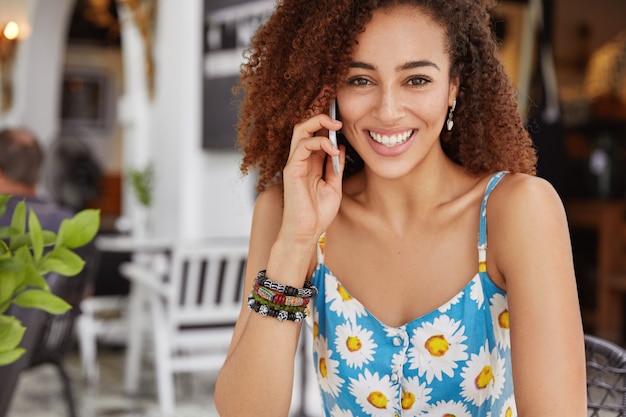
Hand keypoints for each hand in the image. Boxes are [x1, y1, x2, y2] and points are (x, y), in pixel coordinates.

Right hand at [279, 113, 343, 244]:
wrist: (306, 232)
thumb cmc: (318, 214)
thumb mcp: (334, 186)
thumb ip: (336, 167)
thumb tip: (340, 146)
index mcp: (311, 163)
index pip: (316, 136)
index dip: (327, 126)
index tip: (344, 123)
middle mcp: (301, 160)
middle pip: (305, 128)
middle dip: (321, 118)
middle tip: (339, 120)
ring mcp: (295, 164)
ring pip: (300, 130)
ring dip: (319, 124)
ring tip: (336, 127)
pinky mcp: (291, 170)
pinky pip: (301, 146)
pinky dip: (319, 142)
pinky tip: (333, 150)